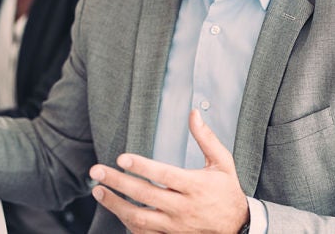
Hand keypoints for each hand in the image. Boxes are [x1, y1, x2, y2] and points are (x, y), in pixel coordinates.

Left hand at [89, 109, 249, 232]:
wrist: (237, 226)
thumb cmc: (227, 191)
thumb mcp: (223, 162)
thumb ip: (206, 138)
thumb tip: (194, 113)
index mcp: (196, 186)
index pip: (164, 175)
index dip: (142, 166)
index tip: (122, 158)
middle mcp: (184, 207)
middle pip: (145, 195)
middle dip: (118, 182)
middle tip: (97, 172)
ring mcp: (175, 226)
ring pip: (139, 217)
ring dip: (115, 204)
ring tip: (98, 191)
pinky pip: (143, 233)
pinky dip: (126, 222)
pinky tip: (115, 209)